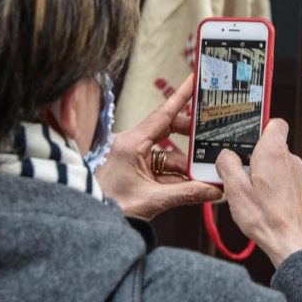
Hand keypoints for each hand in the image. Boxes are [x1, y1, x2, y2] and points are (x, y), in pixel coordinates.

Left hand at [95, 75, 222, 220]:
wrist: (89, 221)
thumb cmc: (109, 206)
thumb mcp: (152, 200)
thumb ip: (186, 194)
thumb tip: (213, 190)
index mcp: (131, 144)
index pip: (163, 115)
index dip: (181, 96)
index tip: (195, 80)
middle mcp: (132, 146)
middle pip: (168, 132)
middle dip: (191, 139)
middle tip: (211, 139)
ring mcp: (133, 159)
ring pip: (167, 155)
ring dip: (186, 166)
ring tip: (207, 175)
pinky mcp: (134, 172)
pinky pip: (161, 169)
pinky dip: (177, 177)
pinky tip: (194, 186)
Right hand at [217, 119, 301, 267]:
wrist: (289, 241)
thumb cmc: (265, 217)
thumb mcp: (234, 189)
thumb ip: (227, 164)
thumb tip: (225, 155)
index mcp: (273, 151)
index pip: (274, 122)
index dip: (258, 126)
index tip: (243, 136)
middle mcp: (288, 158)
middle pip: (269, 143)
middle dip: (251, 152)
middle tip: (237, 169)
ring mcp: (295, 173)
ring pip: (273, 160)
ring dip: (258, 169)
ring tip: (245, 189)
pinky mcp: (296, 187)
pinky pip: (278, 175)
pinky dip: (267, 182)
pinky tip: (256, 199)